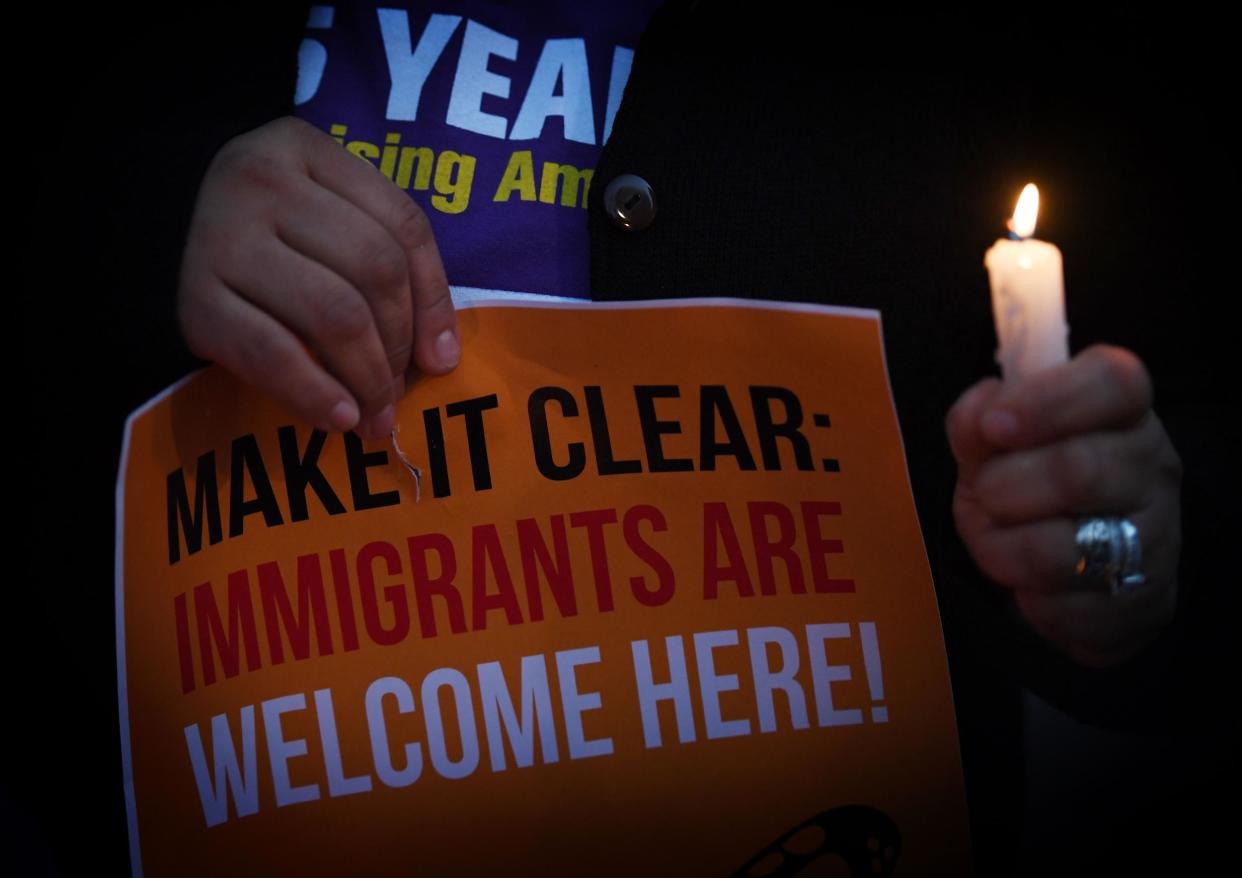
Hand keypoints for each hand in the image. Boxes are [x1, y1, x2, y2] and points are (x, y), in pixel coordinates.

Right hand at [178, 117, 458, 438]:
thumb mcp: (324, 223)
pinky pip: (274, 353)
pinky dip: (315, 392)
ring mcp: (221, 236)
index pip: (403, 224)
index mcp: (304, 148)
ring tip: (373, 415)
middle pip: (374, 268)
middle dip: (398, 344)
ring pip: (334, 312)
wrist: (145, 246)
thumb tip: (441, 358)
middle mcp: (260, 181)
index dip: (433, 301)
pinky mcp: (193, 298)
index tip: (440, 359)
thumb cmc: (263, 241)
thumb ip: (392, 268)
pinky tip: (337, 419)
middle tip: (399, 394)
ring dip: (367, 376)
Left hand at [946, 345, 1181, 666]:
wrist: (1054, 568)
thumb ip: (977, 423)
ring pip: (1067, 550)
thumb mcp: (991, 446)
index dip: (1048, 401)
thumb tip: (980, 413)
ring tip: (994, 543)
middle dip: (1004, 488)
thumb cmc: (1021, 486)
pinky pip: (1067, 611)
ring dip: (1003, 551)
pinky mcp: (1146, 603)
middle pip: (1080, 471)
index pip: (1113, 383)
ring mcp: (1159, 538)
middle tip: (984, 494)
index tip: (995, 425)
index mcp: (1121, 411)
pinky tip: (1026, 587)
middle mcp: (1153, 468)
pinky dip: (1026, 602)